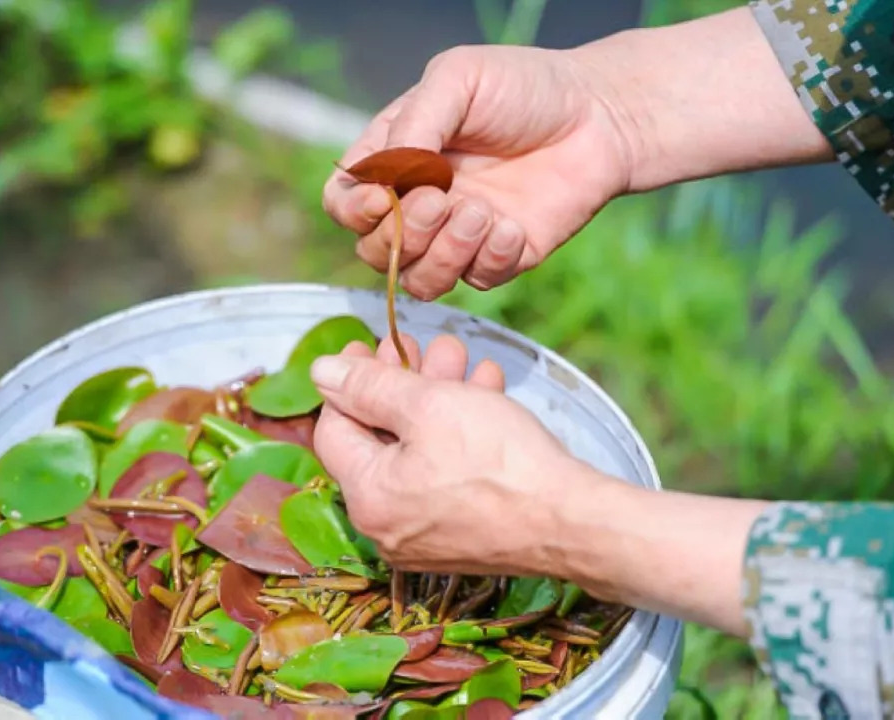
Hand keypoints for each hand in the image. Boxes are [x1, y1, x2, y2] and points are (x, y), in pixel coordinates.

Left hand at [311, 334, 766, 634]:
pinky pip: (444, 476)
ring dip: (439, 401)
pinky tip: (487, 394)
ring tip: (467, 363)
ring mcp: (424, 536)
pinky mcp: (459, 536)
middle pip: (380, 439)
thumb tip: (322, 371)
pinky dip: (459, 435)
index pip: (334, 429)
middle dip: (406, 384)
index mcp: (367, 496)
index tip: (372, 347)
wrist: (571, 521)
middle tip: (428, 348)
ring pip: (417, 452)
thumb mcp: (429, 405)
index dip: (349, 382)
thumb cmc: (500, 461)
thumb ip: (369, 386)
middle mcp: (386, 526)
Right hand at [321, 43, 639, 299]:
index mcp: (396, 159)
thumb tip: (386, 178)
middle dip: (403, 235)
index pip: (344, 202)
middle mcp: (420, 204)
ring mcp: (458, 236)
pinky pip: (475, 281)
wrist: (599, 116)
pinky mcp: (499, 259)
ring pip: (420, 280)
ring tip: (482, 213)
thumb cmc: (524, 87)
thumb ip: (414, 124)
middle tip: (444, 199)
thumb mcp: (458, 79)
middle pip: (375, 251)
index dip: (353, 211)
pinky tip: (513, 227)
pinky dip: (490, 259)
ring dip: (443, 254)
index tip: (380, 198)